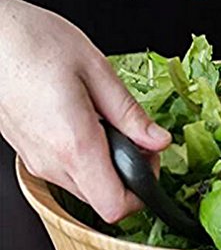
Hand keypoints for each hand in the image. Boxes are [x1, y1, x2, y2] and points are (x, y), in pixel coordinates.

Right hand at [0, 0, 170, 221]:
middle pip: (104, 199)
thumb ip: (131, 115)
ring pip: (87, 188)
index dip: (142, 192)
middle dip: (129, 174)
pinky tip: (88, 125)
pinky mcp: (31, 154)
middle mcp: (52, 163)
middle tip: (134, 136)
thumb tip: (159, 141)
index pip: (115, 207)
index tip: (150, 160)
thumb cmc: (32, 42)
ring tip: (108, 124)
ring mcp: (38, 162)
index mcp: (74, 145)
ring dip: (108, 166)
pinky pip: (68, 172)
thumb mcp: (96, 71)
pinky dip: (88, 158)